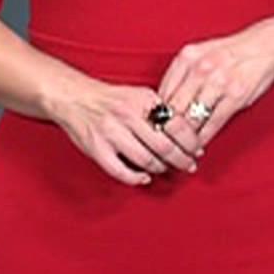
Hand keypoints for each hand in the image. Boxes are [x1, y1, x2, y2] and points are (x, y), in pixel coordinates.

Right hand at [43, 75, 198, 186]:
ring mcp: (111, 133)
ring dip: (161, 168)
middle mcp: (128, 115)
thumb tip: (188, 132)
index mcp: (143, 100)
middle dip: (182, 159)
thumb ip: (162, 110)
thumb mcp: (141, 95)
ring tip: (167, 169)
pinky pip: (120, 171)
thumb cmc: (113, 99)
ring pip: (146, 159)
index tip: (198, 149)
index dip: (191, 141)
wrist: (75, 97)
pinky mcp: (96, 149)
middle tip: (189, 165)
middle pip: (165, 146)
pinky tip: (144, 178)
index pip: (177, 124)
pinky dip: (135, 178)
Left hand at [154, 19, 273, 155]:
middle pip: (173, 110)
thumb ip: (182, 76)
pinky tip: (199, 145)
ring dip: (184, 140)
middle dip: (166, 133)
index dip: (155, 118)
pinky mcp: (236, 96)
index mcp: (187, 57)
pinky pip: (212, 124)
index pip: (161, 94)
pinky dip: (203, 139)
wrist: (267, 45)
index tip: (154, 132)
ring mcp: (218, 82)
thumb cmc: (231, 53)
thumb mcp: (201, 55)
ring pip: (191, 120)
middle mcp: (200, 69)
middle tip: (163, 147)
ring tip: (180, 151)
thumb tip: (161, 106)